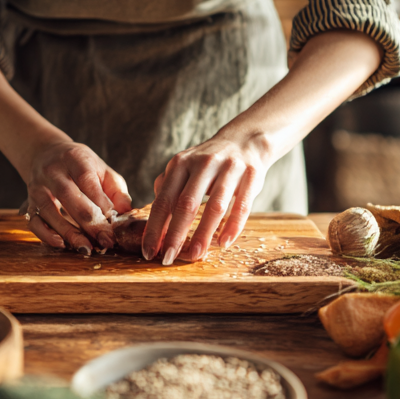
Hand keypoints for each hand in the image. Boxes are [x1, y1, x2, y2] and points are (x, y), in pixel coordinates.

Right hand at [21, 140, 132, 253]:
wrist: (48, 155)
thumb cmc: (81, 166)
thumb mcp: (102, 170)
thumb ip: (116, 191)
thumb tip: (126, 213)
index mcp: (74, 158)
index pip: (87, 181)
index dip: (101, 204)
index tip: (114, 224)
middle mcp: (52, 171)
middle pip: (68, 196)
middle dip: (88, 222)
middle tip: (105, 241)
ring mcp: (38, 187)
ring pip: (49, 211)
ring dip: (69, 233)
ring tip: (86, 248)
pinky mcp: (30, 202)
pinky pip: (34, 221)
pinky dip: (46, 235)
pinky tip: (62, 244)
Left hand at [140, 132, 270, 264]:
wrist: (245, 140)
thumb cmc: (208, 161)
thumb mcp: (184, 166)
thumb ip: (167, 187)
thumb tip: (154, 217)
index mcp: (181, 164)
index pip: (164, 200)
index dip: (155, 228)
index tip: (149, 251)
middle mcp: (203, 164)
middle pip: (186, 205)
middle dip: (175, 235)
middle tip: (168, 258)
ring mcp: (229, 169)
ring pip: (214, 207)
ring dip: (204, 235)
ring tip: (195, 255)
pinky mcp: (251, 175)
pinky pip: (242, 206)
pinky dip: (232, 226)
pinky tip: (224, 243)